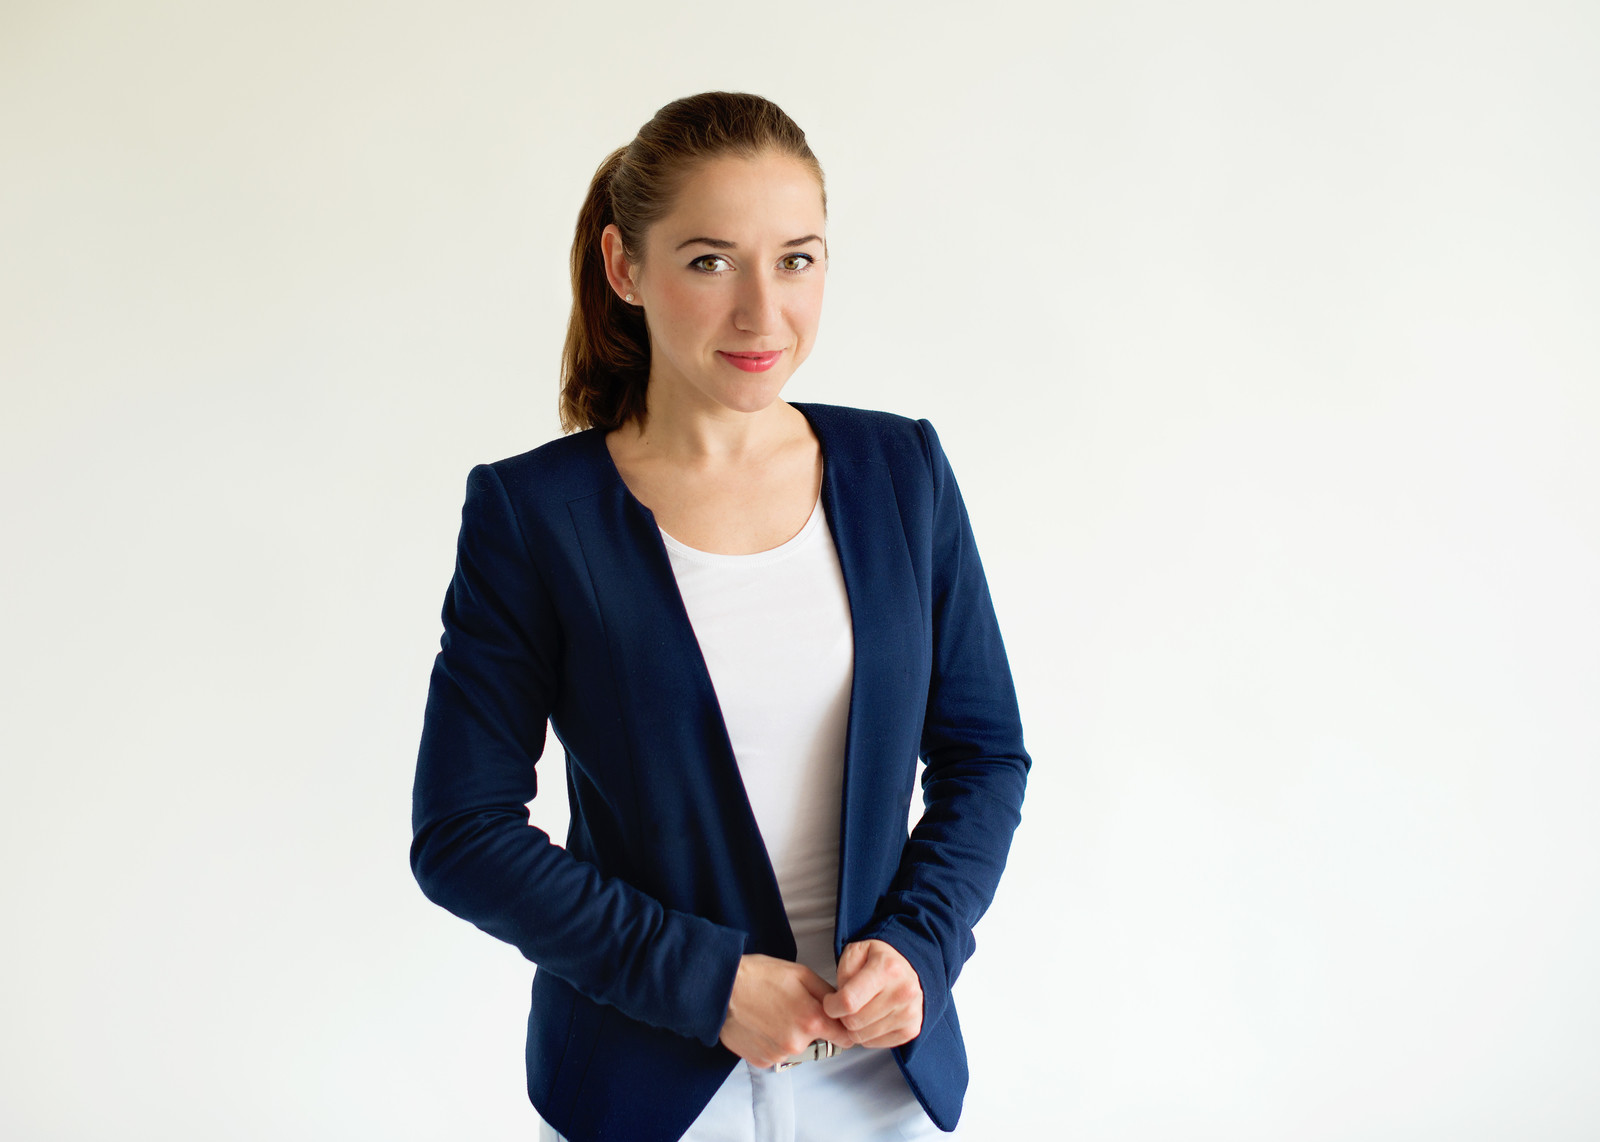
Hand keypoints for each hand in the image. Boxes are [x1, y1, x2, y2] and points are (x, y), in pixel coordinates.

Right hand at [718, 954, 854, 1069]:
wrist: (720, 989)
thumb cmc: (759, 976)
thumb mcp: (801, 974)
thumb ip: (827, 993)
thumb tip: (841, 1007)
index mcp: (811, 1020)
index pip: (845, 1039)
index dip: (843, 1029)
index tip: (837, 1023)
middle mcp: (797, 1044)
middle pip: (819, 1044)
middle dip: (813, 1030)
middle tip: (794, 1009)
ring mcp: (778, 1056)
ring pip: (797, 1049)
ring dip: (792, 1037)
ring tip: (773, 1014)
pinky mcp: (761, 1061)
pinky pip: (777, 1055)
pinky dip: (773, 1043)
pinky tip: (762, 1025)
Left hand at [822, 939, 923, 1048]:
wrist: (906, 969)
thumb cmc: (879, 961)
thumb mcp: (855, 952)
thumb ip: (843, 974)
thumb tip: (839, 1001)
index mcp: (887, 968)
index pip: (848, 1000)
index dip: (832, 1006)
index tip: (831, 1002)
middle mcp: (903, 990)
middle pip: (854, 1021)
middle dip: (843, 1016)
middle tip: (847, 1005)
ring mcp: (909, 1012)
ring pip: (863, 1036)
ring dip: (854, 1027)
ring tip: (860, 1010)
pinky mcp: (911, 1029)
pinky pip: (875, 1044)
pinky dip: (867, 1035)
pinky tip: (870, 1019)